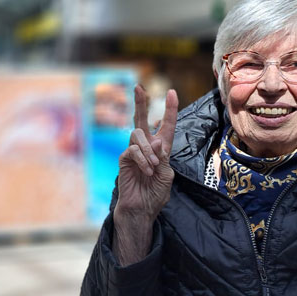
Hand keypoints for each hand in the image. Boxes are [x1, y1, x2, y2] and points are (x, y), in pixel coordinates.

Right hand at [112, 85, 178, 264]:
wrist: (142, 208)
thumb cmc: (155, 194)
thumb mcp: (167, 175)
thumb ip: (164, 158)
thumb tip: (156, 141)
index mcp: (161, 149)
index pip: (165, 125)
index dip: (169, 109)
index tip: (172, 93)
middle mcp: (146, 146)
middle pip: (141, 119)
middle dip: (140, 103)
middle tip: (138, 87)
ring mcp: (133, 152)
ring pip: (138, 135)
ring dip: (148, 150)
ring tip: (152, 167)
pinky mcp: (124, 159)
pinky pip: (132, 150)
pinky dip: (142, 159)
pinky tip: (146, 170)